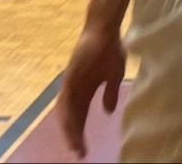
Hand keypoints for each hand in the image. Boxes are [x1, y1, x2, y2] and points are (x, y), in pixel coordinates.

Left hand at [58, 17, 128, 157]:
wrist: (104, 30)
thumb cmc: (110, 49)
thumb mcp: (114, 75)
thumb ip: (110, 93)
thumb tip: (108, 111)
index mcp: (86, 90)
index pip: (81, 116)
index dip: (82, 133)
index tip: (85, 150)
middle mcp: (75, 90)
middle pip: (72, 118)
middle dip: (74, 136)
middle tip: (78, 153)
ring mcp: (71, 84)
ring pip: (67, 112)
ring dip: (70, 129)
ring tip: (75, 144)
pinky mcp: (70, 77)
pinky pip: (67, 100)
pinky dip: (68, 114)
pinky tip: (71, 126)